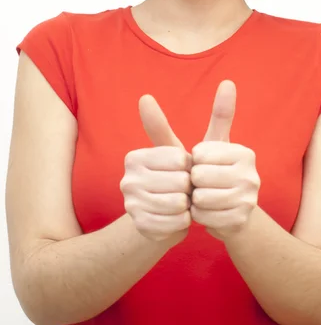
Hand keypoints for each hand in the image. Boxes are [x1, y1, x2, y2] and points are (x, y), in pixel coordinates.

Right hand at [120, 94, 192, 242]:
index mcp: (134, 158)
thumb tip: (144, 96)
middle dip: (190, 186)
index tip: (185, 169)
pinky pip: (175, 224)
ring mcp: (131, 206)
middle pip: (180, 181)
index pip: (179, 158)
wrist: (167, 216)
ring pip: (178, 203)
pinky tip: (180, 217)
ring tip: (184, 202)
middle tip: (185, 189)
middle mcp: (126, 180)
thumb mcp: (174, 150)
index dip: (191, 165)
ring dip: (188, 204)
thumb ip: (164, 124)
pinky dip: (184, 221)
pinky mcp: (140, 227)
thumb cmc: (175, 176)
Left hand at [190, 80, 260, 240]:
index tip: (203, 165)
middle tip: (202, 184)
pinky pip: (203, 216)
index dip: (193, 161)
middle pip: (199, 175)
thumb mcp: (210, 145)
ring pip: (200, 197)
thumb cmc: (213, 172)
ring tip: (203, 197)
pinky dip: (199, 215)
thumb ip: (214, 116)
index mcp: (245, 153)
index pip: (200, 153)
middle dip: (192, 181)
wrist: (230, 214)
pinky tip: (207, 211)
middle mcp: (253, 175)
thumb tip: (228, 81)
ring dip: (194, 199)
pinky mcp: (241, 221)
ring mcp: (249, 200)